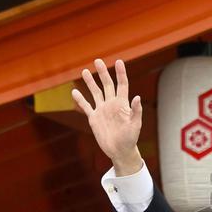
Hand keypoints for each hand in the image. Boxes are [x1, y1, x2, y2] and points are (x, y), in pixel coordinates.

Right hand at [72, 59, 142, 174]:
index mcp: (122, 104)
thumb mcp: (135, 125)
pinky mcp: (94, 118)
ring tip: (84, 71)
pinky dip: (80, 99)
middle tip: (97, 61)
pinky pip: (86, 106)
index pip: (122, 84)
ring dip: (90, 82)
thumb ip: (136, 111)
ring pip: (95, 92)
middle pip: (107, 84)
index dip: (121, 73)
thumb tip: (137, 97)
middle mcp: (112, 104)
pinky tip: (74, 91)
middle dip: (102, 73)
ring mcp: (102, 110)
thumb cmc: (130, 138)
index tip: (119, 61)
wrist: (120, 151)